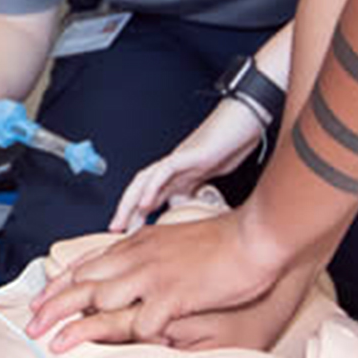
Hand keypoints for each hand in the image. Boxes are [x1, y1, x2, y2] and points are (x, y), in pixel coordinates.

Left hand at [26, 206, 287, 351]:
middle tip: (31, 325)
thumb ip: (147, 253)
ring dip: (78, 325)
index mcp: (138, 244)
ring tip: (56, 343)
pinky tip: (118, 353)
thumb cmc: (219, 241)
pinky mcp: (175, 294)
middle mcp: (139, 258)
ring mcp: (155, 275)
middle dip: (54, 305)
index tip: (39, 299)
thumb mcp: (172, 240)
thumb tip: (128, 264)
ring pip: (103, 300)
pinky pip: (145, 321)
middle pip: (85, 283)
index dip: (60, 283)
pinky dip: (131, 338)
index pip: (88, 264)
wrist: (254, 236)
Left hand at [111, 99, 262, 232]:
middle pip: (141, 188)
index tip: (128, 235)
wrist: (243, 122)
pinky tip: (146, 203)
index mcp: (178, 175)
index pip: (152, 196)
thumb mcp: (212, 178)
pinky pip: (165, 170)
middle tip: (114, 230)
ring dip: (130, 202)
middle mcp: (173, 168)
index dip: (138, 215)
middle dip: (126, 210)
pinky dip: (153, 187)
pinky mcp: (188, 154)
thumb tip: (190, 217)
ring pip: (145, 179)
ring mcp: (179, 160)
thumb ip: (197, 194)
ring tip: (122, 221)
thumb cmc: (230, 145)